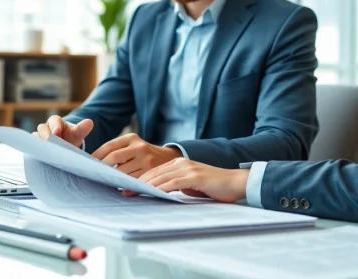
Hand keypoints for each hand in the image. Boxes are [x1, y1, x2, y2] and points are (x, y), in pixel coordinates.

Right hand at [33, 115, 93, 147]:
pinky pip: (34, 149)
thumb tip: (90, 122)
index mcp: (55, 121)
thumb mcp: (78, 133)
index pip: (53, 121)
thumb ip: (82, 128)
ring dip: (41, 146)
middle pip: (42, 130)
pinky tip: (43, 160)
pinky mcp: (36, 147)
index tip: (57, 133)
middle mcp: (45, 128)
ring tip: (48, 153)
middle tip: (51, 145)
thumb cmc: (71, 136)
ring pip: (36, 139)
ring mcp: (39, 137)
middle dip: (47, 137)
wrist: (66, 146)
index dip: (55, 127)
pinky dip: (37, 153)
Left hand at [92, 133, 181, 177]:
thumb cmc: (143, 154)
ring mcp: (146, 159)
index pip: (109, 146)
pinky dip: (124, 184)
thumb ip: (118, 151)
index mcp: (131, 138)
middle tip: (92, 175)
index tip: (87, 164)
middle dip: (102, 168)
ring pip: (122, 171)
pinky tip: (119, 187)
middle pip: (114, 158)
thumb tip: (94, 162)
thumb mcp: (133, 145)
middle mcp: (139, 147)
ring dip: (111, 178)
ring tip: (102, 182)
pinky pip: (133, 180)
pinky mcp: (151, 171)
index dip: (96, 156)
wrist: (169, 158)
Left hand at [127, 158, 248, 202]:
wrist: (234, 182)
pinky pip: (171, 183)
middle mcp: (180, 163)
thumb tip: (158, 193)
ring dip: (143, 186)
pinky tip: (150, 194)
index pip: (153, 171)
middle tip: (122, 190)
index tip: (125, 187)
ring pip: (159, 177)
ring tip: (131, 193)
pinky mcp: (193, 176)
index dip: (138, 179)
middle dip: (136, 182)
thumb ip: (175, 185)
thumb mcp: (190, 184)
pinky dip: (159, 189)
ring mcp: (186, 168)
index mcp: (178, 163)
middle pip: (152, 173)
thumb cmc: (213, 187)